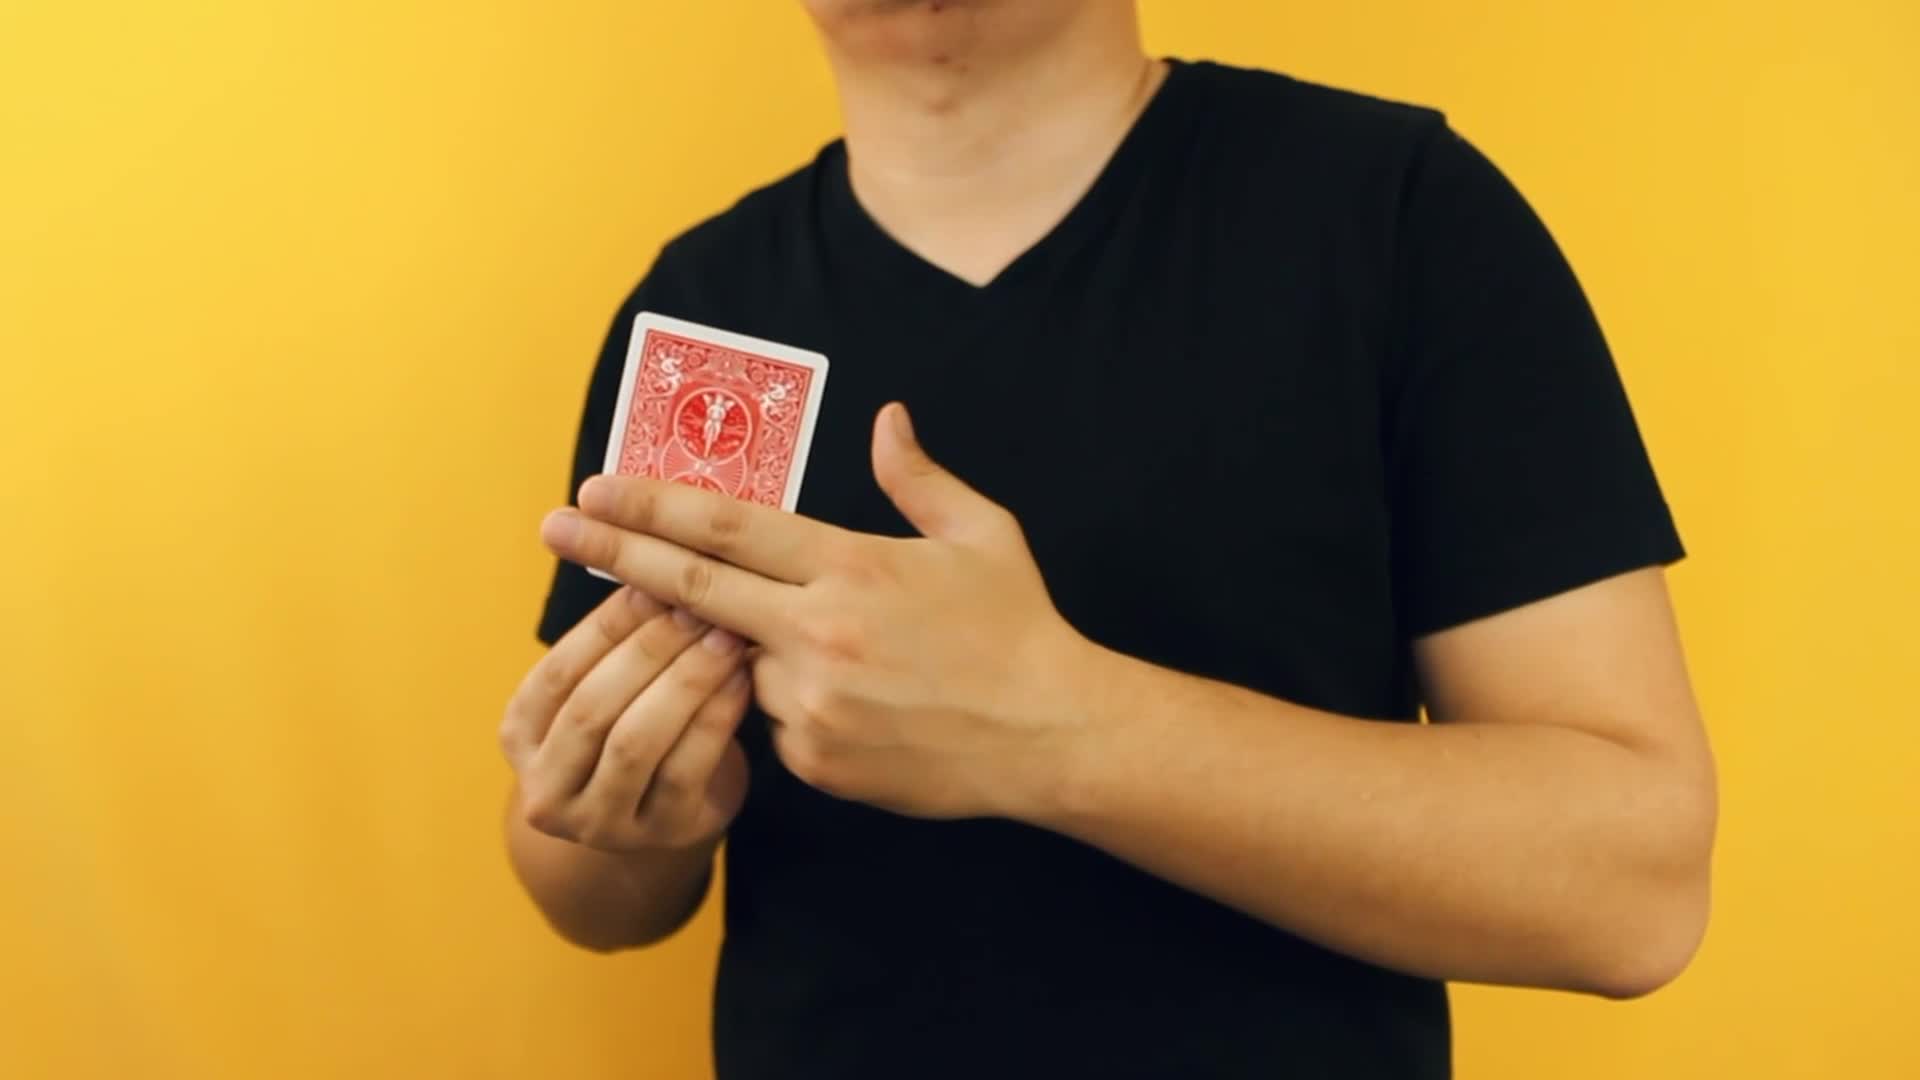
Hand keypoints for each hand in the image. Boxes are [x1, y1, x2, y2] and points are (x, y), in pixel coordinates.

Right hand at [499, 586, 752, 851]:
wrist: (668, 809)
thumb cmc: (638, 721)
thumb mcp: (611, 682)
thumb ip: (619, 637)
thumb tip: (653, 556)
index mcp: (520, 734)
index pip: (558, 671)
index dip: (607, 625)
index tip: (656, 580)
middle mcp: (546, 787)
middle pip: (592, 709)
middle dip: (649, 650)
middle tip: (700, 604)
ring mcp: (599, 822)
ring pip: (634, 742)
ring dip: (684, 682)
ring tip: (726, 637)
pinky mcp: (659, 835)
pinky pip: (685, 769)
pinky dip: (715, 718)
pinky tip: (744, 679)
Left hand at [539, 403, 1099, 820]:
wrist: (1051, 736)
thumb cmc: (1019, 627)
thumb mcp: (982, 534)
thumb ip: (918, 478)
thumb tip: (886, 419)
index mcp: (850, 568)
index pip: (726, 528)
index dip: (652, 505)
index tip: (596, 488)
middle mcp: (818, 633)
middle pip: (690, 587)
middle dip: (612, 553)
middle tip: (555, 528)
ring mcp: (812, 704)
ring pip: (744, 668)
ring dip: (763, 655)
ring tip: (856, 660)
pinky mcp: (816, 762)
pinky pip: (778, 725)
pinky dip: (799, 707)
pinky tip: (867, 705)